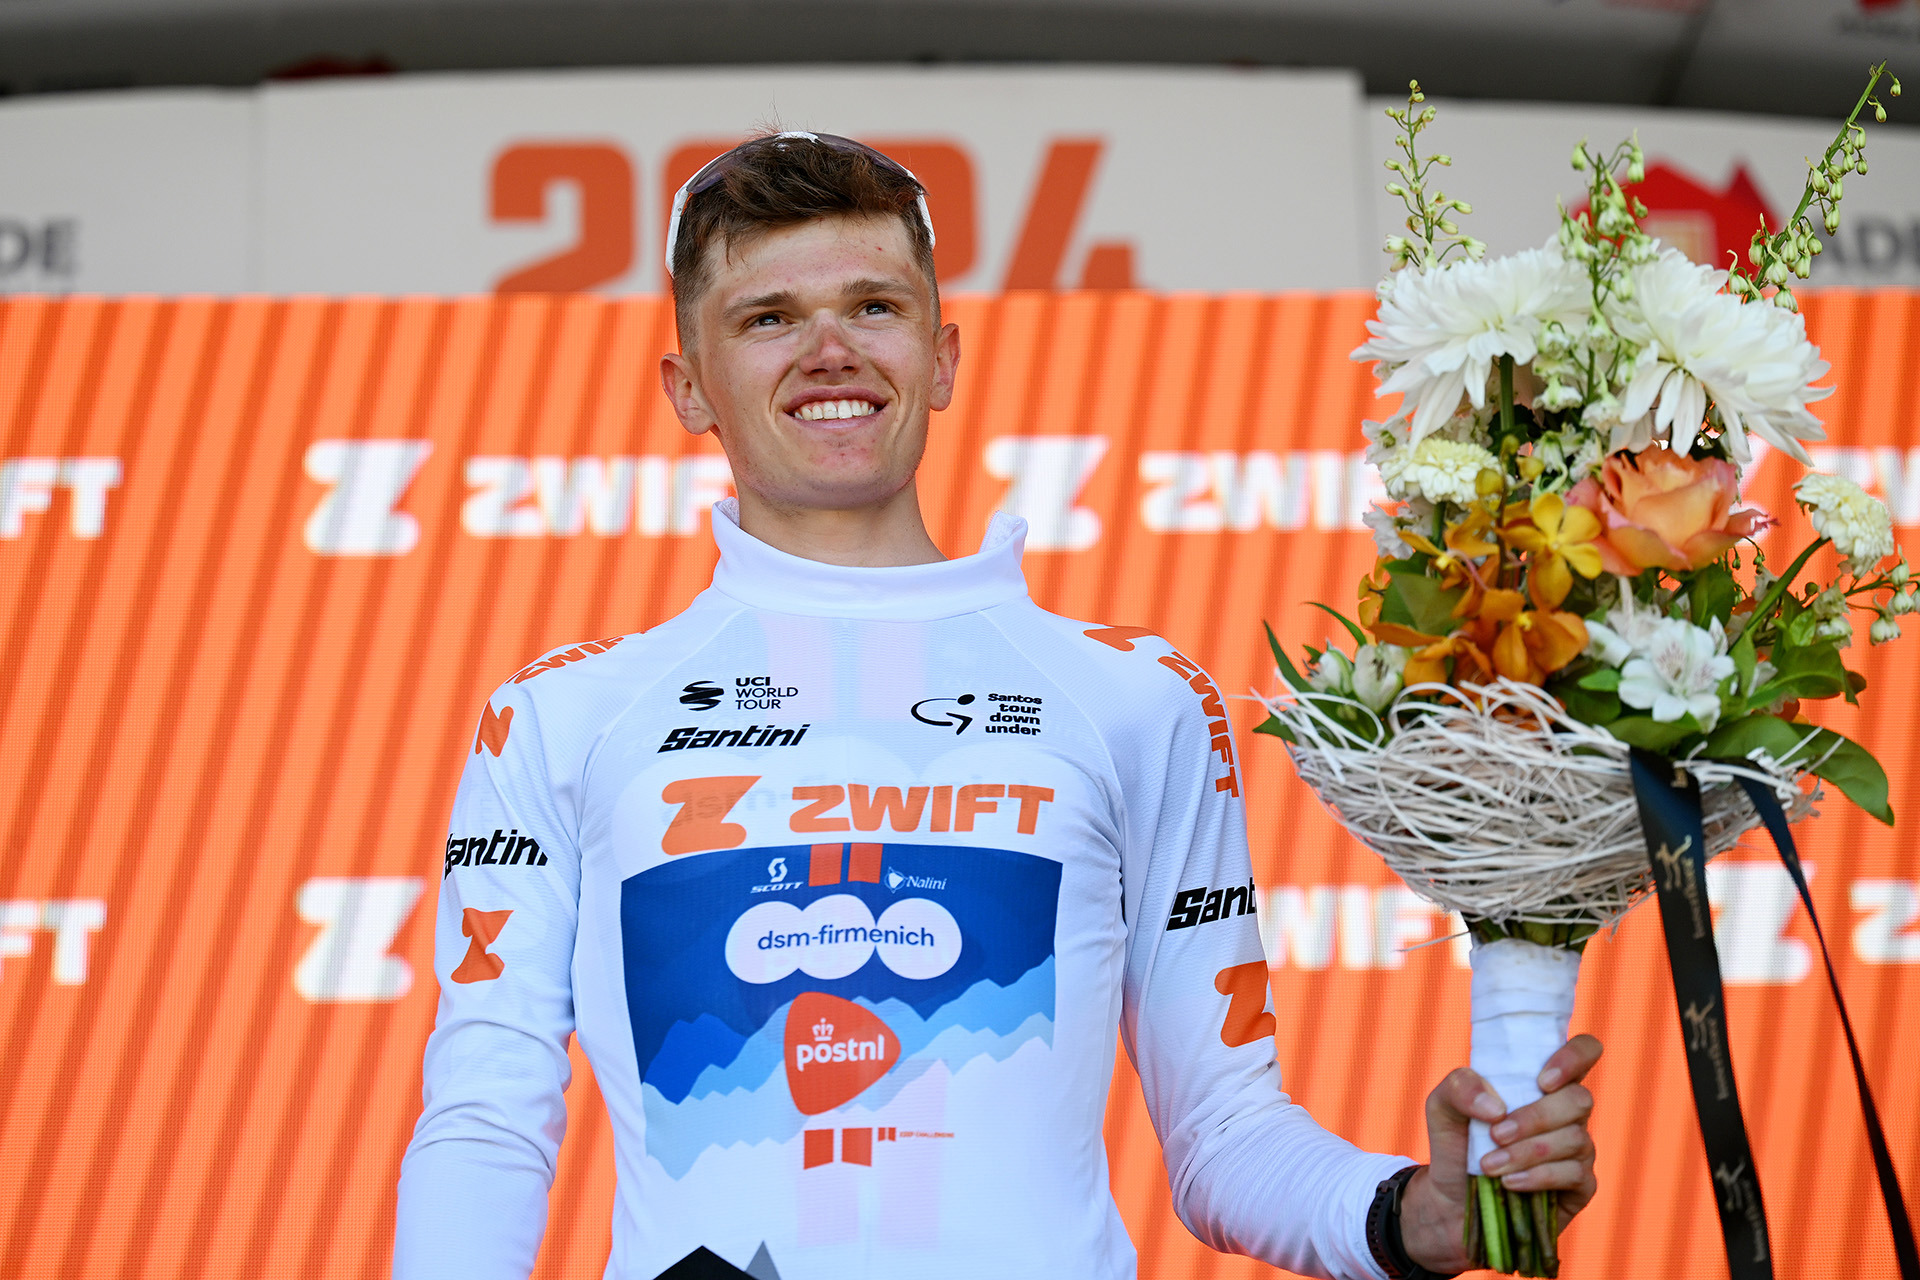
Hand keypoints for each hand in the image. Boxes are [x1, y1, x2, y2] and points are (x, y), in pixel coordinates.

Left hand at [1396, 1035, 1602, 1273]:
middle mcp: (1568, 1111)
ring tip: (1490, 1165)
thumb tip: (1497, 1106)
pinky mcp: (1580, 1185)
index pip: (1584, 1051)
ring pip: (1574, 1139)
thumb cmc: (1457, 1141)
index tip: (1541, 1080)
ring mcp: (1578, 1147)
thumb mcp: (1442, 1105)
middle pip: (1579, 1099)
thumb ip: (1460, 1087)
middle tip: (1496, 1134)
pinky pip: (1575, 1174)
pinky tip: (1510, 1182)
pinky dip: (1538, 1177)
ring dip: (1527, 1152)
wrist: (1453, 1198)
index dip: (1573, 1057)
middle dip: (1535, 1117)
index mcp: (1543, 1081)